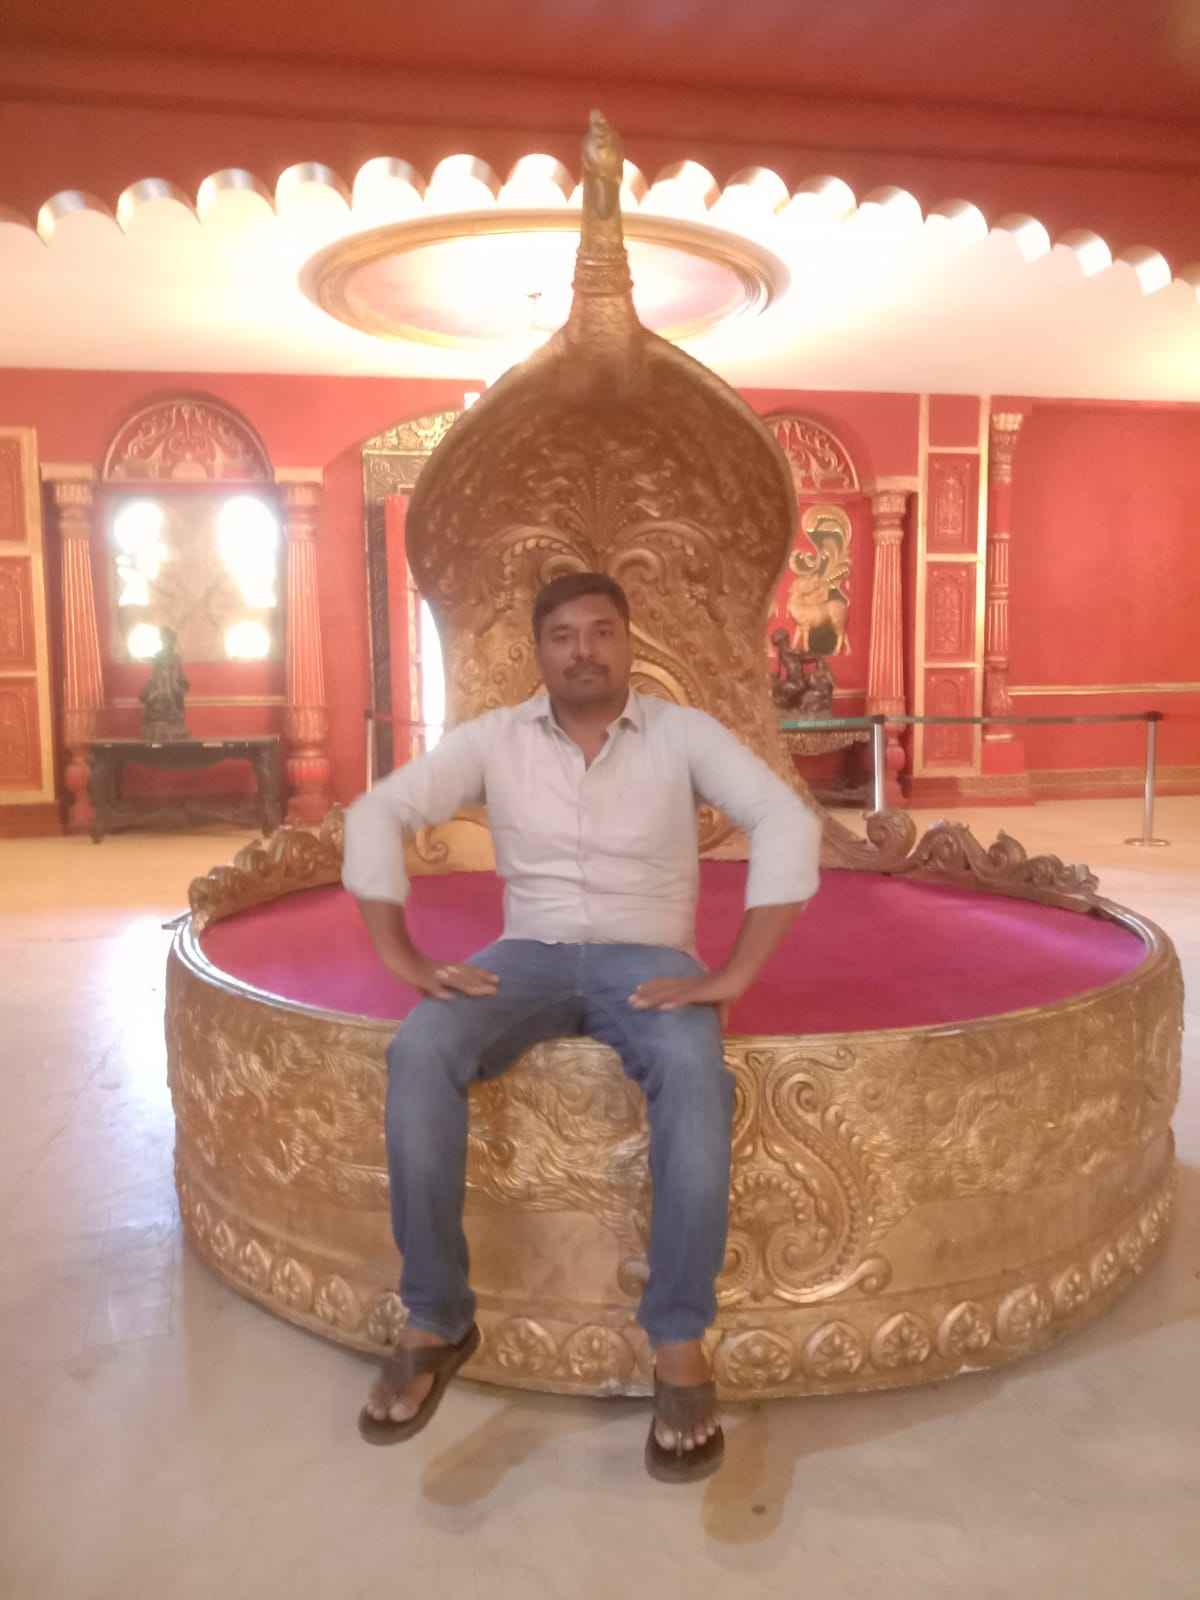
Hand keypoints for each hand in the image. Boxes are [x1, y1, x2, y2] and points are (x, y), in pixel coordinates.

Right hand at [390, 955, 499, 1000]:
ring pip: (453, 980)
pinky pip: (430, 986)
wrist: (394, 954)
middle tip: (497, 986)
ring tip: (483, 992)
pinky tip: (450, 998)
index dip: (481, 974)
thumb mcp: (425, 979)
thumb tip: (447, 997)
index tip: (496, 978)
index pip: (466, 970)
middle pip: (464, 975)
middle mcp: (441, 970)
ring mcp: (432, 974)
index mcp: (443, 968)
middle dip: (481, 981)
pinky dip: (440, 992)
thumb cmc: (408, 965)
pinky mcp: (420, 979)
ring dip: (469, 986)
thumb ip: (435, 988)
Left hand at [628, 969, 743, 1029]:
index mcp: (689, 985)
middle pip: (661, 988)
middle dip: (645, 994)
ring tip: (637, 1003)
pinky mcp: (699, 993)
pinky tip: (661, 1006)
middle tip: (629, 1000)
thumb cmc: (728, 989)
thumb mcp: (720, 1006)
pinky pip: (683, 998)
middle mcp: (686, 985)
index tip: (638, 989)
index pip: (667, 984)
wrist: (738, 977)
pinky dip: (672, 1002)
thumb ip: (718, 1016)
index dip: (652, 986)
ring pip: (667, 993)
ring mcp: (691, 988)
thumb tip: (722, 1030)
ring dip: (651, 998)